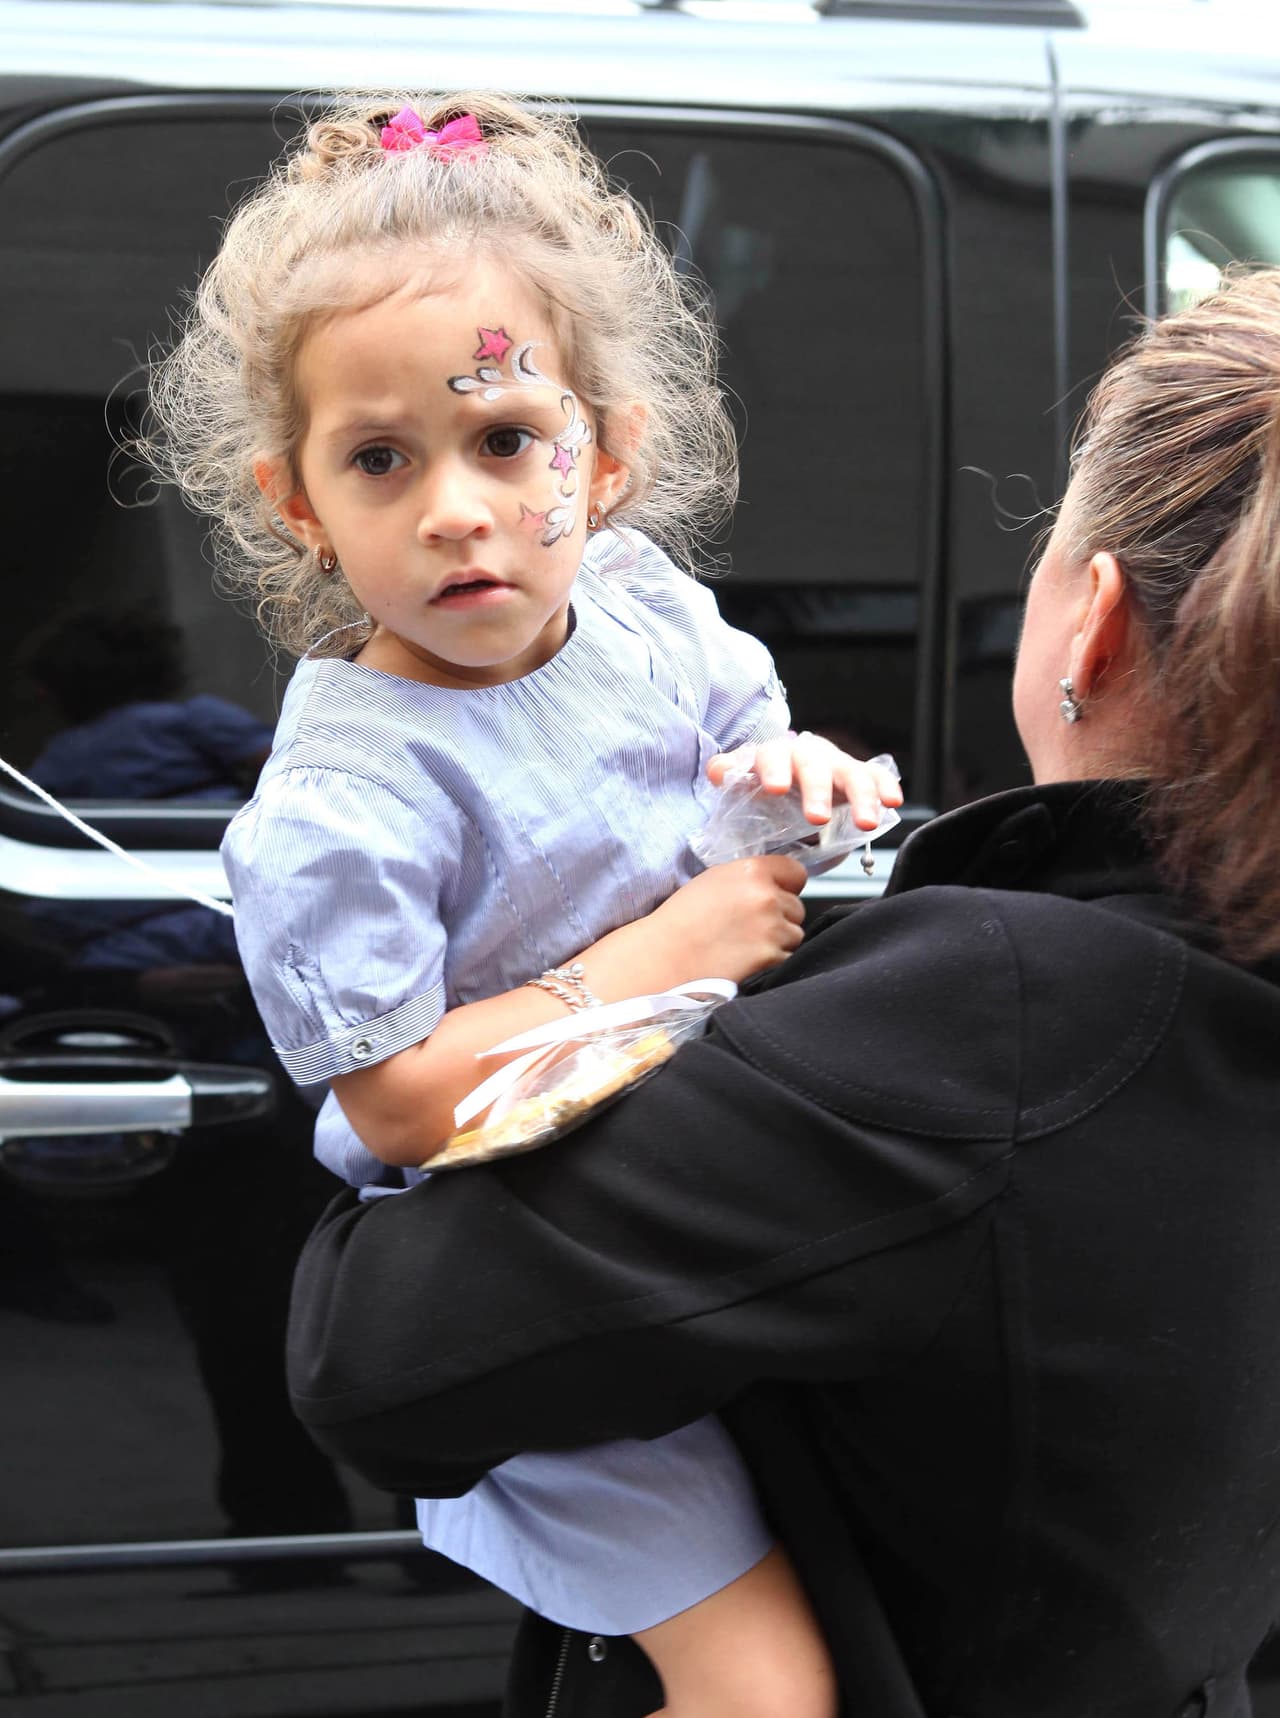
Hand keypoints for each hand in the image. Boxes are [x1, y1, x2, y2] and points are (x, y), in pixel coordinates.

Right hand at [647, 855, 806, 983]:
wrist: (665, 957)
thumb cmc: (682, 919)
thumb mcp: (715, 880)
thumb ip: (750, 878)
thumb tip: (777, 884)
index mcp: (752, 871)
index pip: (796, 873)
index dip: (786, 886)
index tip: (776, 895)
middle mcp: (766, 896)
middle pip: (797, 906)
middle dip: (780, 917)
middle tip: (749, 926)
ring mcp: (771, 928)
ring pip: (795, 934)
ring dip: (778, 940)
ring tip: (745, 943)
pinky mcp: (770, 956)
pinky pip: (787, 957)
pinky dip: (772, 961)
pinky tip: (746, 958)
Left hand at [707, 732, 902, 829]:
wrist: (792, 782)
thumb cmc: (765, 786)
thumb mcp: (743, 783)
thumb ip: (731, 777)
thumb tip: (717, 772)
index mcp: (774, 756)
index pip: (771, 756)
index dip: (773, 770)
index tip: (775, 790)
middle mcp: (807, 755)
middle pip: (813, 766)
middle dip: (817, 791)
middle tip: (817, 817)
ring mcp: (835, 764)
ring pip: (850, 774)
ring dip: (860, 798)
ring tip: (865, 823)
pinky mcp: (859, 775)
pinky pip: (876, 778)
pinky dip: (885, 788)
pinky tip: (893, 802)